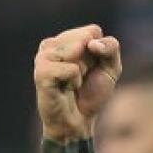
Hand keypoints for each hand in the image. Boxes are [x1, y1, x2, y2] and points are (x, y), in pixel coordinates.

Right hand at [33, 24, 122, 140]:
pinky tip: (65, 89)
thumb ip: (111, 48)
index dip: (100, 52)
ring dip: (81, 71)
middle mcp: (52, 44)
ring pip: (75, 51)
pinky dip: (74, 81)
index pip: (93, 31)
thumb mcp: (111, 68)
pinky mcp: (41, 71)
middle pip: (84, 38)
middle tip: (80, 77)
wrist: (78, 121)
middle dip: (91, 61)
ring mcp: (44, 56)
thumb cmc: (92, 93)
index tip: (92, 68)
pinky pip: (70, 68)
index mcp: (67, 39)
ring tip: (71, 83)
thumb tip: (91, 44)